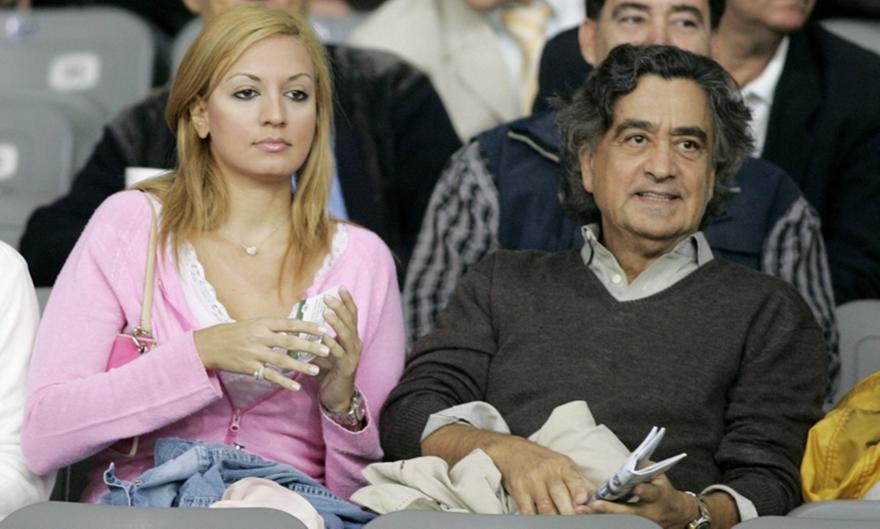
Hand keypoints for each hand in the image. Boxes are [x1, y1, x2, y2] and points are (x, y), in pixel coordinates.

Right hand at [193, 317, 329, 390]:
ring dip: (300, 366)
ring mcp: (255, 353)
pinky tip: (295, 386)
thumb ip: (273, 326)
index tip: (323, 328)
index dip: (307, 326)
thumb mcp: (253, 323)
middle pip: (289, 342)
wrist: (210, 345)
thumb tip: (295, 326)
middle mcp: (260, 337)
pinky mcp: (249, 367)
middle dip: (309, 346)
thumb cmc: (234, 332)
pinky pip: (269, 376)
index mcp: (263, 323)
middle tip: (327, 349)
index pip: (289, 323)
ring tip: (316, 370)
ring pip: (281, 360)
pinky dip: (283, 381)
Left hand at [311, 287, 362, 412]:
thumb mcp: (322, 350)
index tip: (340, 287)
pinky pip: (340, 353)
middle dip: (340, 307)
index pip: (351, 315)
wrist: (336, 396)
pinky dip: (332, 344)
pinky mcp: (347, 367)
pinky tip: (323, 337)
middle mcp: (355, 343)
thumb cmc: (328, 371)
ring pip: (347, 335)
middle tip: (329, 296)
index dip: (347, 301)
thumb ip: (316, 336)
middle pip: (350, 321)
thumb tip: (301, 320)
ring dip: (337, 323)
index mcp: (351, 337)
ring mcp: (353, 355)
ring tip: (327, 312)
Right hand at [486, 436, 593, 514]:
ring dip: (555, 518)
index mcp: (562, 466)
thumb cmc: (543, 461)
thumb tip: (598, 496)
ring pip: (546, 508)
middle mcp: (547, 472)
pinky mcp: (519, 492)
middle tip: (574, 519)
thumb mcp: (564, 464)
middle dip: (569, 511)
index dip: (578, 491)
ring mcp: (532, 482)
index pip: (573, 479)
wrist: (513, 451)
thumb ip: (580, 481)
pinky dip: (536, 519)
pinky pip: (528, 511)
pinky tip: (543, 521)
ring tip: (561, 522)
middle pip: (559, 496)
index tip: (582, 501)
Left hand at [582, 473, 696, 527]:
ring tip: (582, 512)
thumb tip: (628, 462)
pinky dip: (602, 519)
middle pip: (629, 512)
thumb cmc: (663, 489)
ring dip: (601, 516)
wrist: (675, 512)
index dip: (643, 490)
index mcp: (658, 495)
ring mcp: (642, 522)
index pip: (651, 492)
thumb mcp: (659, 476)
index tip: (635, 487)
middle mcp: (649, 511)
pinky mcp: (636, 525)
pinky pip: (618, 523)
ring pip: (620, 520)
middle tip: (594, 504)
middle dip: (611, 509)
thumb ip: (644, 467)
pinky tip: (587, 516)